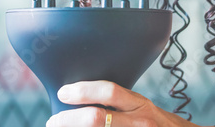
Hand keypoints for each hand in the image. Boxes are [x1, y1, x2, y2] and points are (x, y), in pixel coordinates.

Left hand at [46, 80, 196, 126]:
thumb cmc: (160, 126)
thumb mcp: (144, 109)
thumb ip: (121, 104)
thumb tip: (86, 99)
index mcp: (140, 105)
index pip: (110, 92)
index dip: (83, 91)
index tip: (64, 92)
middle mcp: (140, 122)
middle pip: (97, 118)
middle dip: (68, 119)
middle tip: (54, 121)